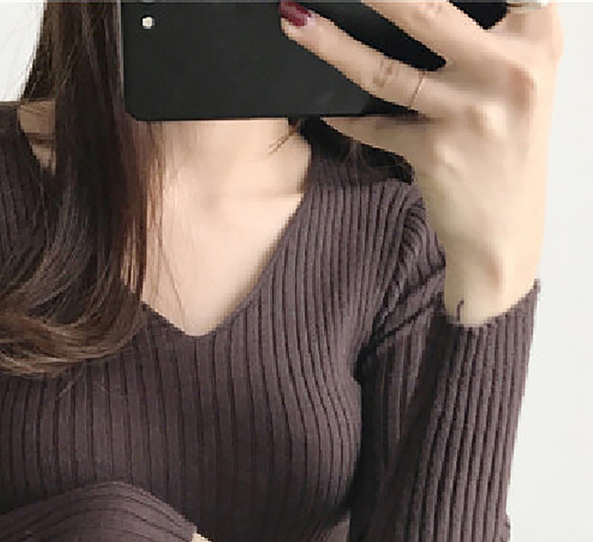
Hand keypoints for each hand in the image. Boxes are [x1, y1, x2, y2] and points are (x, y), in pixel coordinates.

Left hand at [279, 0, 562, 303]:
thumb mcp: (518, 79)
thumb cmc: (506, 148)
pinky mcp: (435, 151)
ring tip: (297, 23)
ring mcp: (470, 111)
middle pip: (425, 11)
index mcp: (535, 35)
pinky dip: (345, 117)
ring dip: (331, 45)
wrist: (504, 230)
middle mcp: (510, 68)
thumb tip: (413, 7)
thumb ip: (486, 36)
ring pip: (385, 70)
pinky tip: (323, 107)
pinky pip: (374, 125)